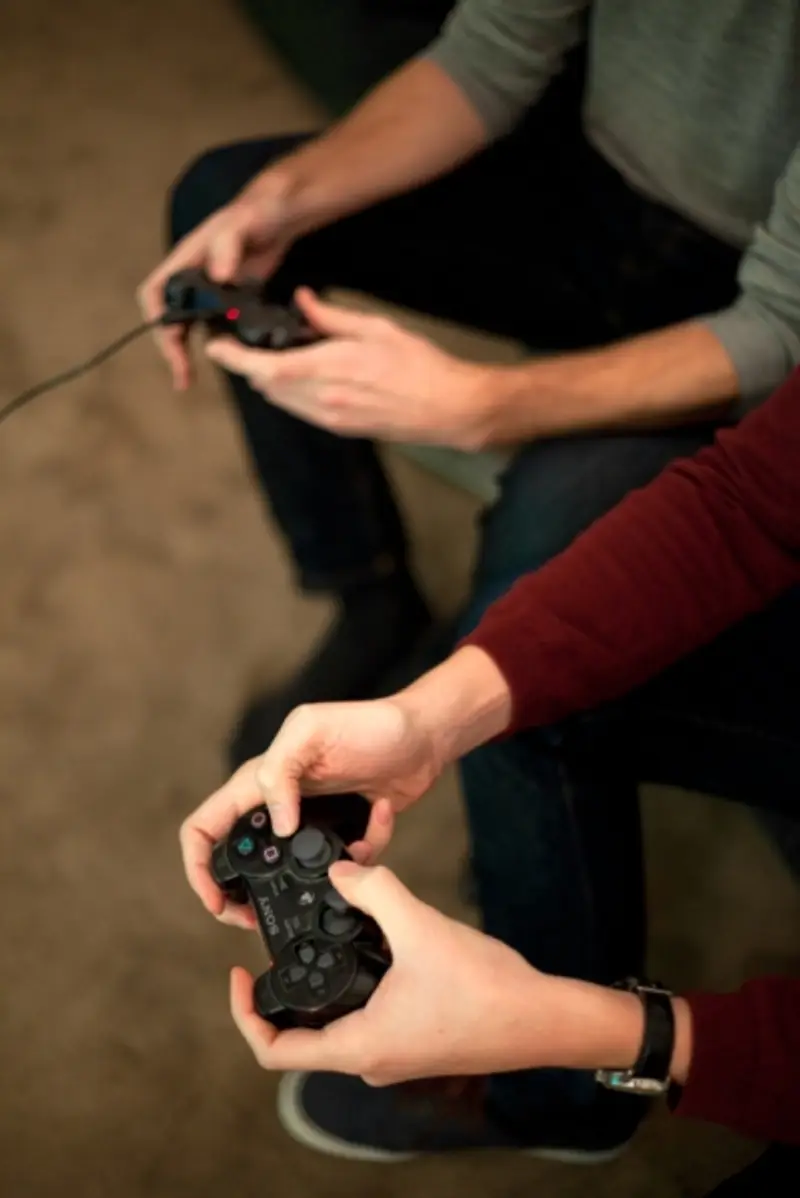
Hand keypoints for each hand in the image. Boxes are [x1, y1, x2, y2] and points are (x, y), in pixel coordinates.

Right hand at [138, 168, 299, 389]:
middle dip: (171, 348)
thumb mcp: (241, 224)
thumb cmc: (256, 212)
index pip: (156, 291)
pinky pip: (216, 327)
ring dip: (187, 353)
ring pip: (190, 327)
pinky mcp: (229, 301)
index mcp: (186, 260)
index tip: (172, 340)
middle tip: (182, 376)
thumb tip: (219, 276)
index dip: (157, 317)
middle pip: (170, 317)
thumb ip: (229, 246)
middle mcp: (193, 278)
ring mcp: (210, 292)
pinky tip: (226, 361)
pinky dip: (217, 345)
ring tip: (188, 379)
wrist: (278, 216)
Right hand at [180, 696, 444, 928]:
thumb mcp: (312, 731)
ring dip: (312, 886)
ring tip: (336, 880)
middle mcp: (279, 804)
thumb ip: (280, 773)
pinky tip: (380, 819)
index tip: (215, 899)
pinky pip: (346, 864)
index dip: (198, 866)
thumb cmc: (371, 722)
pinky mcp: (345, 834)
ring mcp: (311, 822)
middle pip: (238, 861)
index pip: (204, 826)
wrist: (424, 733)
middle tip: (254, 920)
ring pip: (292, 873)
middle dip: (243, 896)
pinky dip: (366, 854)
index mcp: (259, 780)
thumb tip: (276, 824)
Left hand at [205, 289, 498, 448]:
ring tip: (278, 359)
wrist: (449, 409)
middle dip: (251, 367)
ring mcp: (330, 418)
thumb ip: (331, 316)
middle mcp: (322, 398)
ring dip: (271, 382)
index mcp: (327, 368)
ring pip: (281, 401)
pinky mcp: (341, 428)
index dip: (232, 359)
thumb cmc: (420, 368)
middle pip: (265, 386)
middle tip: (248, 345)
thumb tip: (303, 300)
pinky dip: (292, 395)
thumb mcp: (375, 328)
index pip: (262, 367)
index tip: (216, 347)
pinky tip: (307, 377)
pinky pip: (301, 412)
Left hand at [230, 861, 570, 1083]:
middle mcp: (370, 1058)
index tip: (239, 974)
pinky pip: (370, 1014)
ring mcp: (394, 1052)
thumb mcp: (421, 928)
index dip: (245, 1013)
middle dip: (288, 987)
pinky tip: (377, 941)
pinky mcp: (416, 1039)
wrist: (545, 1020)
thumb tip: (341, 869)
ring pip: (339, 1021)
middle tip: (282, 941)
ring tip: (328, 930)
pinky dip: (360, 981)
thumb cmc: (487, 990)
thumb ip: (375, 891)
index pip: (274, 1051)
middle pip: (303, 1033)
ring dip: (327, 981)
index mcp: (359, 1047)